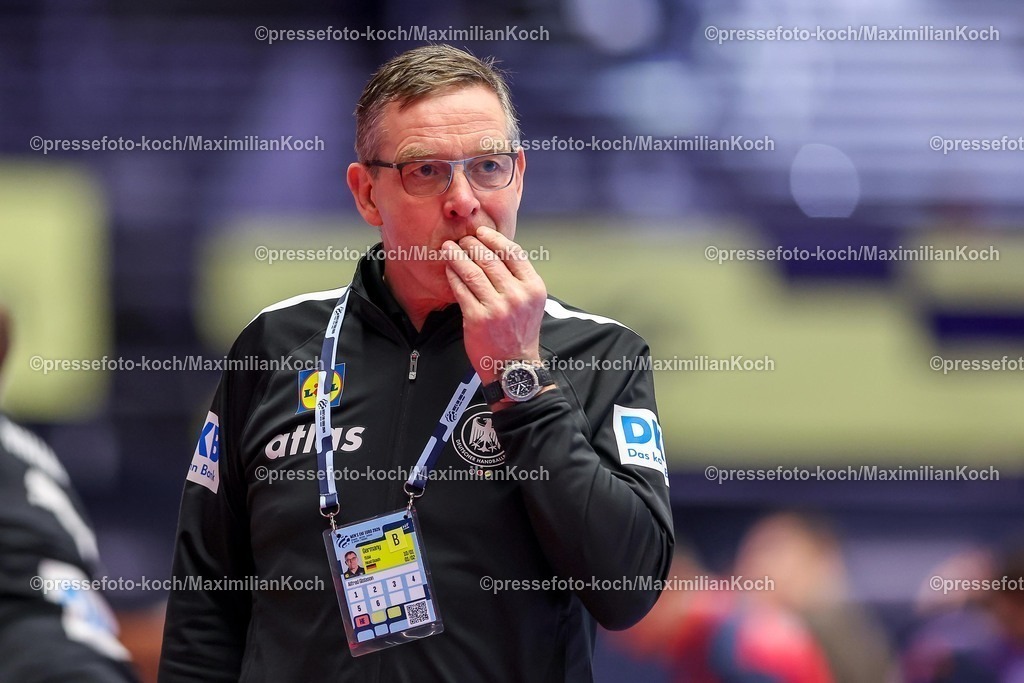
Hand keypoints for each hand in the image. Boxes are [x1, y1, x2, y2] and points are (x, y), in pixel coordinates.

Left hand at [443, 226, 546, 384]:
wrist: (513, 366)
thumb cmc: (519, 332)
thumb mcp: (531, 303)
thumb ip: (518, 279)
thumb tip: (496, 250)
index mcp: (533, 288)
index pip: (513, 253)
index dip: (494, 239)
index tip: (481, 232)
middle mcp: (517, 295)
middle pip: (490, 259)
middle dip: (472, 244)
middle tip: (461, 239)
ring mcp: (497, 307)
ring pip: (473, 272)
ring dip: (457, 256)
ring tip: (448, 248)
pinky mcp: (477, 319)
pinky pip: (461, 290)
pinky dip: (453, 276)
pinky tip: (449, 269)